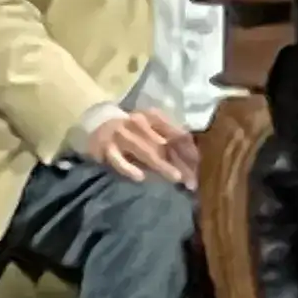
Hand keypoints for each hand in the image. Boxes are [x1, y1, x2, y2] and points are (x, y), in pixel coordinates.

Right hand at [85, 107, 201, 185]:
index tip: (199, 166)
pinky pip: (118, 160)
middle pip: (164, 145)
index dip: (190, 151)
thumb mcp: (153, 127)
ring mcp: (121, 135)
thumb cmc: (134, 129)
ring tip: (176, 178)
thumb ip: (173, 139)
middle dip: (179, 164)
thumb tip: (195, 159)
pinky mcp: (106, 148)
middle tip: (192, 181)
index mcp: (153, 116)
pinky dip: (128, 168)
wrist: (97, 121)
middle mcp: (138, 122)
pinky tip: (139, 177)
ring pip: (144, 151)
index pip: (177, 134)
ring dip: (161, 165)